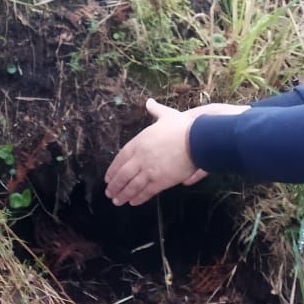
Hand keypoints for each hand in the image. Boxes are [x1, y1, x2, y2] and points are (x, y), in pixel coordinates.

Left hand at [105, 99, 247, 206]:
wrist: (196, 138)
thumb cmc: (182, 126)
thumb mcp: (166, 115)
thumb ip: (156, 111)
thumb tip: (150, 102)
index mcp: (139, 142)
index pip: (121, 158)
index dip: (113, 169)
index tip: (108, 177)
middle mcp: (141, 157)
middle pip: (123, 174)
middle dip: (115, 185)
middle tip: (109, 193)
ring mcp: (150, 169)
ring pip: (132, 185)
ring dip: (123, 194)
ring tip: (117, 201)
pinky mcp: (161, 180)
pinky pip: (147, 191)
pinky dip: (139, 197)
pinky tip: (133, 202)